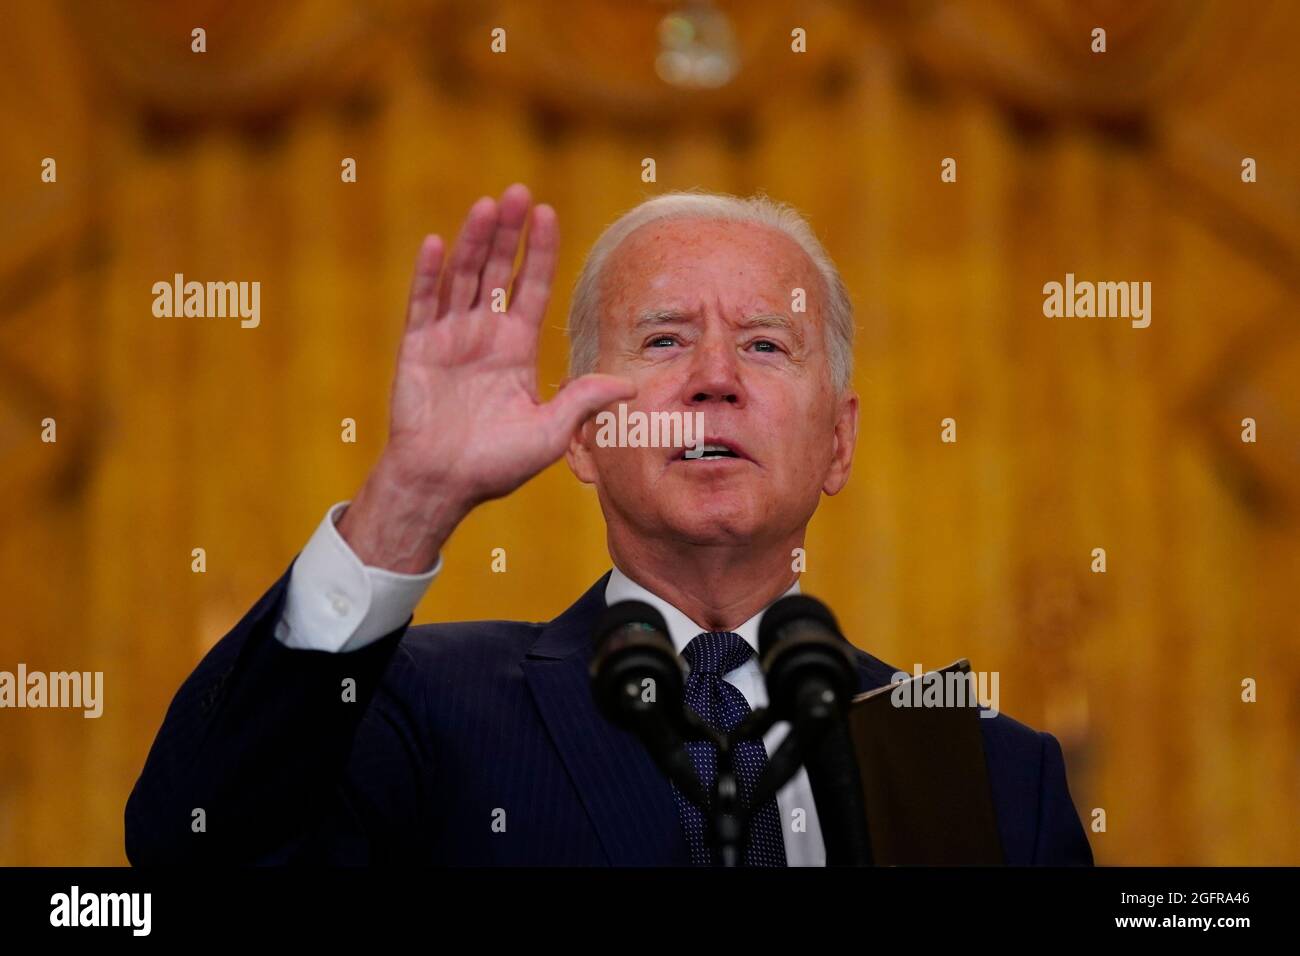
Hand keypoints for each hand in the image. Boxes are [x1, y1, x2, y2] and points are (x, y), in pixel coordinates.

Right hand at [337, 184, 634, 571]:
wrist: (443, 484)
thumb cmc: (496, 464)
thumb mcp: (551, 431)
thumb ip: (583, 400)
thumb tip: (631, 384)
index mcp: (516, 348)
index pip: (530, 286)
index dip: (538, 251)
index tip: (548, 213)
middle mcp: (483, 334)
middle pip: (497, 270)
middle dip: (509, 232)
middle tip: (519, 192)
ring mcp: (448, 338)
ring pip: (461, 277)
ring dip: (472, 241)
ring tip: (486, 206)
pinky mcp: (416, 349)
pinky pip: (421, 304)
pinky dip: (427, 274)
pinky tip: (435, 243)